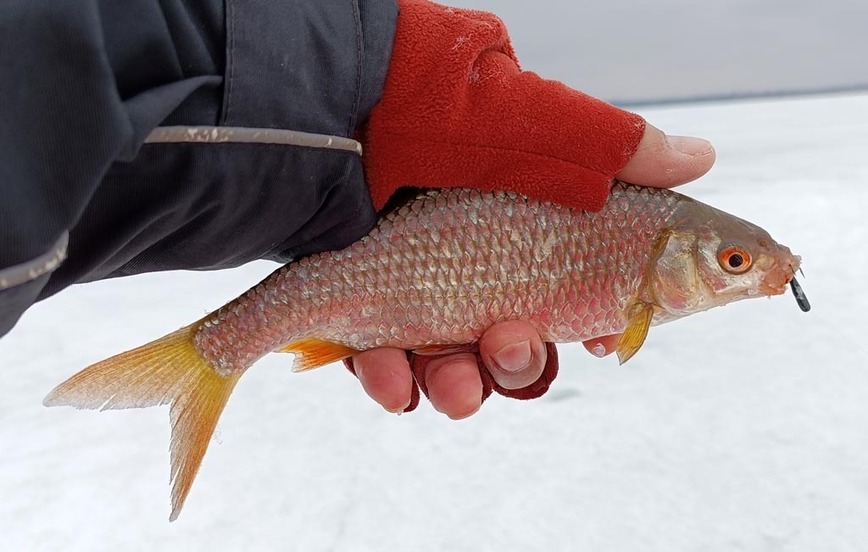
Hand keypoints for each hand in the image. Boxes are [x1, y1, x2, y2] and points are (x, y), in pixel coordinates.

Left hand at [352, 124, 715, 418]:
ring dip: (465, 387)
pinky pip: (388, 370)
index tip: (606, 339)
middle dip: (523, 362)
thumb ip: (614, 149)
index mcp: (525, 223)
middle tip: (513, 341)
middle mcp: (475, 258)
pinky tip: (391, 373)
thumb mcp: (529, 122)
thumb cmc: (425, 106)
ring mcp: (416, 284)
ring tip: (454, 379)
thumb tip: (704, 158)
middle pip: (519, 342)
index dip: (601, 324)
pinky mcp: (361, 308)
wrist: (309, 114)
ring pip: (456, 368)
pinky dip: (394, 382)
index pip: (580, 289)